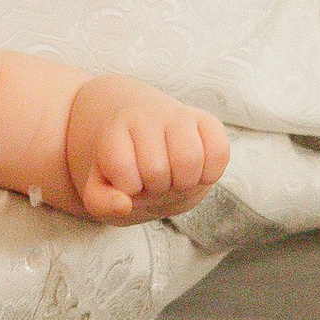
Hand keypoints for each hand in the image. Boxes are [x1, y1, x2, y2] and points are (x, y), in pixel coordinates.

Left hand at [64, 79, 231, 222]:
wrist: (149, 146)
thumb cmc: (125, 173)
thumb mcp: (100, 188)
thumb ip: (100, 202)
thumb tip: (124, 204)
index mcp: (114, 130)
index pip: (122, 168)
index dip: (127, 187)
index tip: (128, 182)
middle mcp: (147, 116)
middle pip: (157, 169)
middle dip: (155, 188)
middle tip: (152, 182)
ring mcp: (179, 116)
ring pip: (190, 159)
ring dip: (183, 183)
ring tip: (173, 178)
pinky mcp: (208, 122)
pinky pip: (219, 152)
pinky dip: (210, 173)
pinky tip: (196, 173)